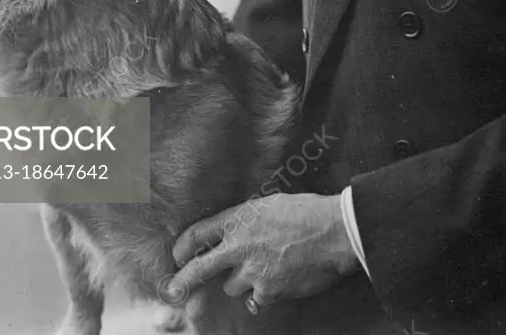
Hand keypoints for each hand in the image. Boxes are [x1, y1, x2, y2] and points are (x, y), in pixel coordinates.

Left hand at [167, 192, 359, 308]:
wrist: (333, 232)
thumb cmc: (306, 212)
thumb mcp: (269, 205)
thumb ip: (248, 220)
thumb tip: (237, 231)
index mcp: (239, 218)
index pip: (199, 233)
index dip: (184, 245)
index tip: (178, 255)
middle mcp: (240, 245)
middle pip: (201, 268)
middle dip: (184, 280)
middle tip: (172, 289)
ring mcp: (253, 271)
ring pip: (231, 286)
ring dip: (241, 281)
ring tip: (261, 270)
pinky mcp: (268, 291)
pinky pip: (255, 300)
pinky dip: (262, 295)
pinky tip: (275, 284)